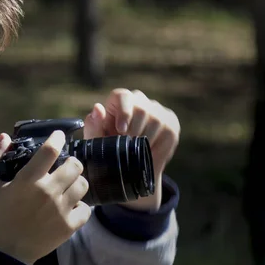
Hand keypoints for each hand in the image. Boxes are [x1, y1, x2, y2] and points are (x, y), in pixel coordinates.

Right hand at [0, 131, 91, 264]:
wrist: (5, 253)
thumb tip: (5, 137)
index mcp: (28, 180)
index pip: (50, 150)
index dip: (57, 138)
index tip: (58, 136)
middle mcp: (48, 191)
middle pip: (75, 165)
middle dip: (71, 162)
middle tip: (65, 166)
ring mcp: (61, 209)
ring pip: (83, 185)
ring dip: (77, 182)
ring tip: (68, 186)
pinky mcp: (69, 226)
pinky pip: (86, 209)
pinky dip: (80, 206)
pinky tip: (71, 205)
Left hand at [83, 88, 179, 211]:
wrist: (129, 167)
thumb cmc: (108, 148)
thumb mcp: (96, 142)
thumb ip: (93, 126)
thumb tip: (98, 108)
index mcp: (118, 101)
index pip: (122, 96)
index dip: (124, 112)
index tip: (121, 131)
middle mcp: (139, 100)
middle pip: (141, 110)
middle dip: (133, 133)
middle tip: (126, 148)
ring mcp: (157, 110)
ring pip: (155, 121)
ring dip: (144, 141)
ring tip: (135, 152)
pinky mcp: (171, 122)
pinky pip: (167, 132)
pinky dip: (157, 147)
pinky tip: (148, 153)